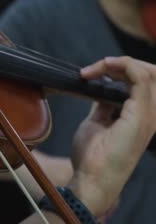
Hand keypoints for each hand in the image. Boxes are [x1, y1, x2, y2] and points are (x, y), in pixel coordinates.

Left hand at [68, 56, 155, 216]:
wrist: (91, 177)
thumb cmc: (93, 157)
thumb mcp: (97, 122)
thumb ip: (103, 105)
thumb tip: (100, 89)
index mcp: (141, 115)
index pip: (143, 81)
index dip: (120, 69)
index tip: (91, 73)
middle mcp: (150, 114)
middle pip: (152, 73)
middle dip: (125, 64)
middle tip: (97, 69)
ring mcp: (148, 114)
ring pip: (149, 72)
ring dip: (121, 64)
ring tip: (98, 68)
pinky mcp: (140, 115)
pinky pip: (140, 79)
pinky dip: (123, 66)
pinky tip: (104, 67)